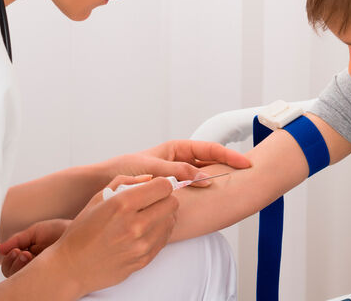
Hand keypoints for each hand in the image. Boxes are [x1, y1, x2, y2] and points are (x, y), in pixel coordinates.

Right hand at [0, 218, 69, 276]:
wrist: (80, 232)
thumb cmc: (61, 231)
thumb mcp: (36, 232)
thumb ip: (17, 240)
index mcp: (27, 256)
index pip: (9, 266)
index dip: (9, 260)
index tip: (17, 250)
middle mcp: (32, 267)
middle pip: (11, 275)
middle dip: (13, 264)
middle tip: (24, 254)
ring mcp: (40, 273)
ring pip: (20, 279)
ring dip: (21, 267)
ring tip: (31, 256)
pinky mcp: (48, 279)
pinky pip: (33, 282)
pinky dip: (31, 271)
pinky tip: (37, 261)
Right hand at [43, 174, 177, 295]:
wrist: (73, 267)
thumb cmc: (83, 230)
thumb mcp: (98, 198)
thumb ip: (124, 182)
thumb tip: (150, 178)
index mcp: (122, 205)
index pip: (163, 186)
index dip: (162, 184)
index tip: (155, 187)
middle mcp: (134, 225)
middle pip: (172, 203)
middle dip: (165, 199)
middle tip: (153, 201)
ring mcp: (141, 245)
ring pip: (171, 221)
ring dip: (164, 216)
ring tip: (148, 216)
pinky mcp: (144, 260)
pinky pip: (165, 239)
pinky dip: (160, 232)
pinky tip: (145, 231)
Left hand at [110, 140, 251, 187]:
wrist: (102, 183)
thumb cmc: (122, 170)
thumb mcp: (151, 168)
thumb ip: (175, 172)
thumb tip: (201, 178)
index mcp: (177, 149)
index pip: (210, 149)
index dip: (229, 156)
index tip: (245, 164)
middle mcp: (179, 161)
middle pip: (212, 162)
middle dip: (230, 167)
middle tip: (248, 175)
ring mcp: (178, 176)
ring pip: (205, 177)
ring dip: (219, 182)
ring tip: (237, 188)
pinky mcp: (173, 191)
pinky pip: (193, 191)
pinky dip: (204, 194)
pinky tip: (213, 202)